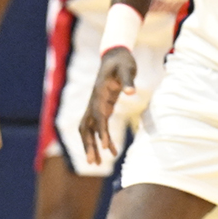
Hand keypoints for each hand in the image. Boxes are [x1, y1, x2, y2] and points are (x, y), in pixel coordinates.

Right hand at [79, 47, 136, 167]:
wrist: (115, 55)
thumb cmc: (122, 62)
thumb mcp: (127, 69)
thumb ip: (128, 81)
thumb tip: (131, 92)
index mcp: (99, 93)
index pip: (98, 116)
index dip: (101, 131)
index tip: (105, 146)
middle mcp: (94, 101)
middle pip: (87, 127)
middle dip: (89, 145)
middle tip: (93, 162)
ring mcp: (95, 105)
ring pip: (89, 129)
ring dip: (91, 145)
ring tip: (96, 163)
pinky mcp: (101, 107)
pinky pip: (98, 126)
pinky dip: (103, 138)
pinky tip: (111, 150)